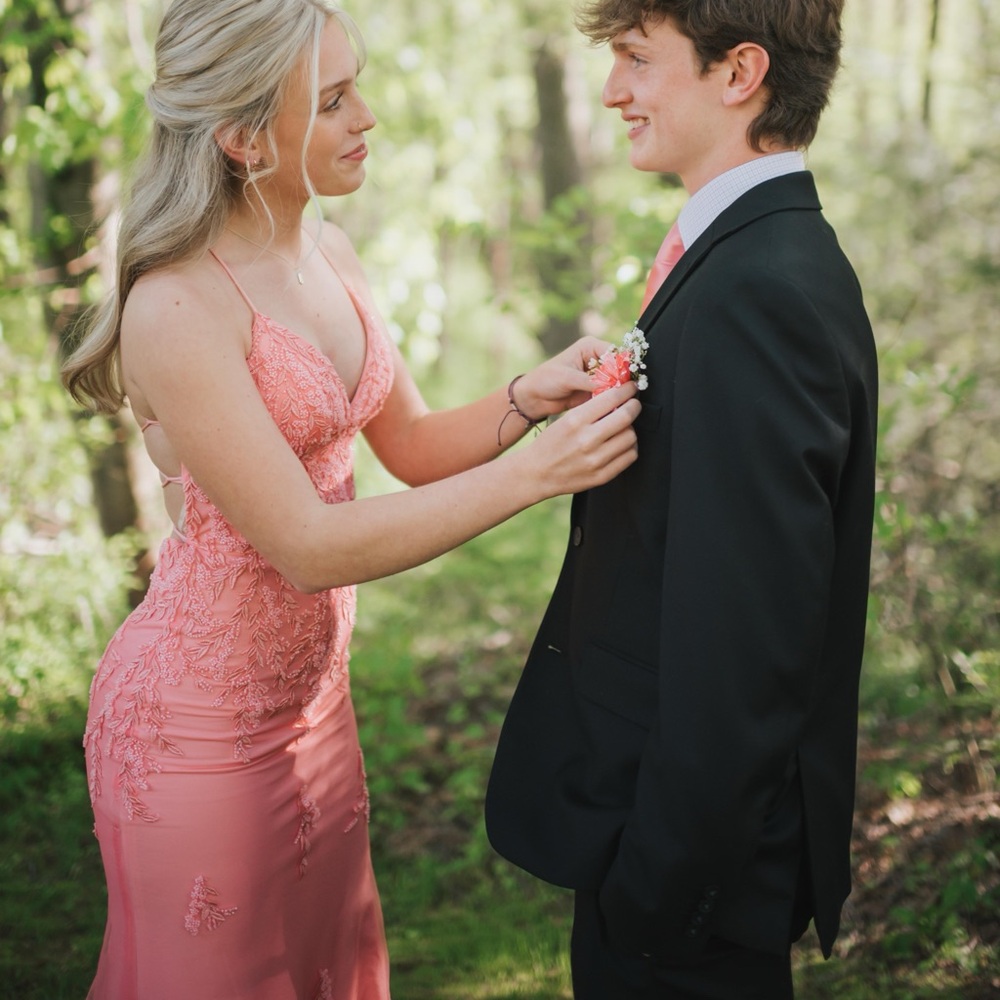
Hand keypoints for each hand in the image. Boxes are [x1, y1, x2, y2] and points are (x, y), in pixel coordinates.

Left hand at [513, 337, 615, 419]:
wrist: (534, 398)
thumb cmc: (545, 380)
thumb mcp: (568, 378)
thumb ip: (591, 382)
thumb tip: (612, 387)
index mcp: (590, 347)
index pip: (615, 353)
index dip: (621, 366)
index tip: (622, 381)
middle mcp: (597, 359)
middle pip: (620, 368)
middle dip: (621, 381)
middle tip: (622, 393)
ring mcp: (599, 376)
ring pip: (618, 383)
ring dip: (618, 392)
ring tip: (617, 402)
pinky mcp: (598, 391)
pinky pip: (611, 395)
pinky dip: (613, 401)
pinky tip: (613, 407)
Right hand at [522, 380, 639, 497]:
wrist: (537, 474)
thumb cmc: (550, 444)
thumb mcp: (564, 420)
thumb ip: (590, 410)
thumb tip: (618, 398)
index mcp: (575, 421)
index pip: (611, 398)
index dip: (626, 390)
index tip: (631, 388)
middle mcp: (587, 440)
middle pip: (626, 417)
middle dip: (634, 407)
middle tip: (633, 405)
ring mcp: (595, 460)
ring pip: (631, 437)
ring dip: (630, 429)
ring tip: (623, 427)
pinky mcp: (602, 476)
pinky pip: (629, 456)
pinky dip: (630, 447)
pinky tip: (622, 444)